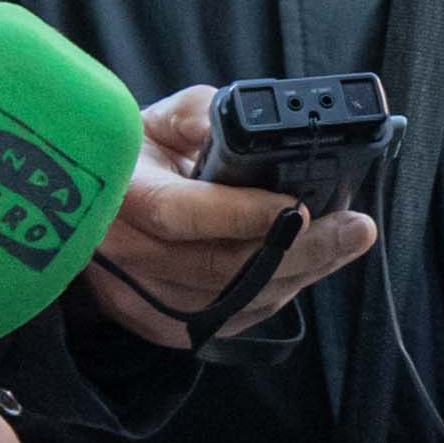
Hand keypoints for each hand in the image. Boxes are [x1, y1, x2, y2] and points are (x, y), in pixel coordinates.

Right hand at [77, 85, 379, 347]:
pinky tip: (310, 267)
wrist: (88, 215)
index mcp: (121, 196)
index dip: (243, 214)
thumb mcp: (156, 120)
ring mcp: (145, 301)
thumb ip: (200, 114)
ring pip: (234, 302)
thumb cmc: (131, 161)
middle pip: (221, 269)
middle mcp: (128, 257)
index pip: (181, 214)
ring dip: (299, 274)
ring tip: (345, 243)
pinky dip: (278, 294)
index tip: (300, 205)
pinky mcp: (165, 328)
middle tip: (355, 229)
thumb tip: (247, 121)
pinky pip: (234, 320)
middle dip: (299, 250)